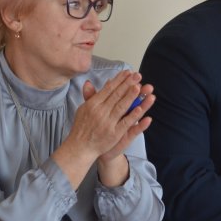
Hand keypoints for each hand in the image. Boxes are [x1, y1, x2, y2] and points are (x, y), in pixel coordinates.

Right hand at [53, 71, 154, 187]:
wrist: (80, 148)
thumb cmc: (82, 127)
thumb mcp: (83, 109)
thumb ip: (90, 96)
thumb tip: (88, 82)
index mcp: (93, 104)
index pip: (108, 89)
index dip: (119, 80)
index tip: (128, 72)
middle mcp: (100, 112)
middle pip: (116, 95)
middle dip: (127, 84)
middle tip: (138, 75)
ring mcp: (108, 123)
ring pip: (122, 107)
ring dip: (131, 97)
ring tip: (139, 87)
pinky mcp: (114, 134)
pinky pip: (125, 123)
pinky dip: (133, 116)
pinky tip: (140, 109)